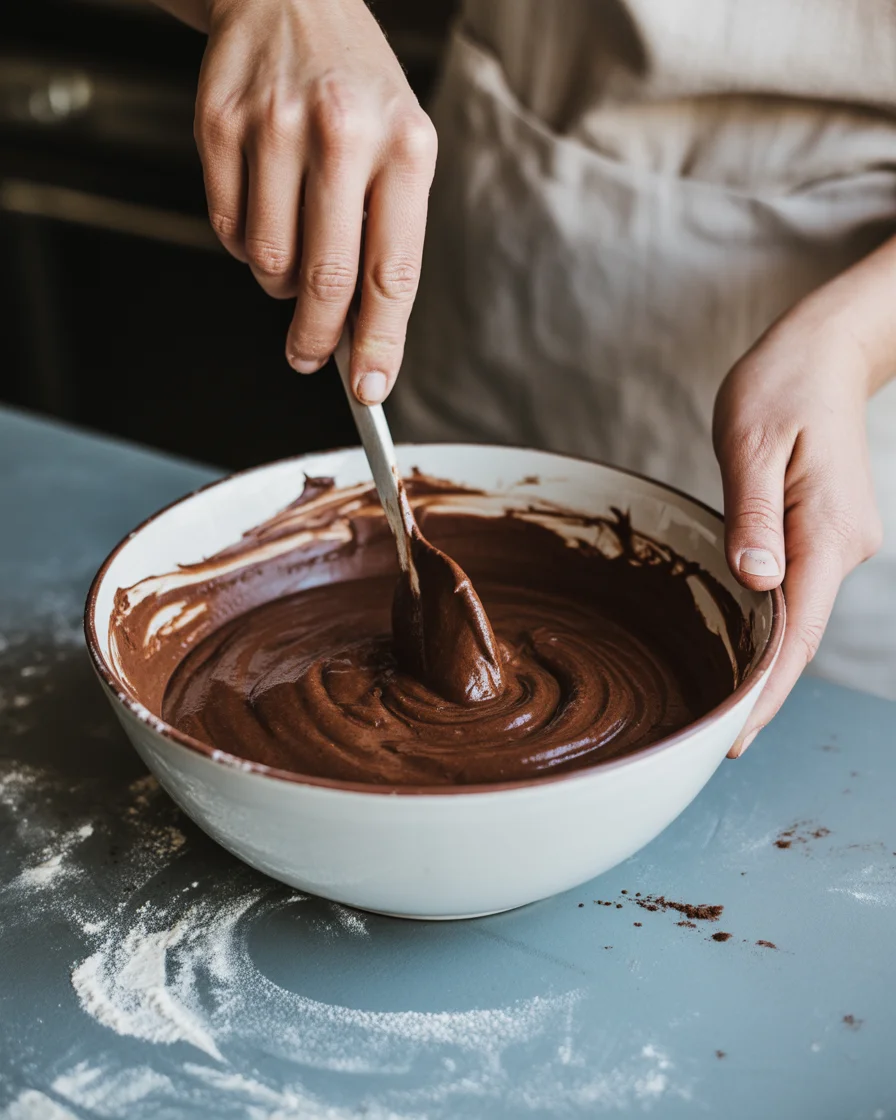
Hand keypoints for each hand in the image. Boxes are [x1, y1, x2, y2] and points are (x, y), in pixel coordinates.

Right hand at [194, 0, 436, 402]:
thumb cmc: (357, 90)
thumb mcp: (400, 148)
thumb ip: (386, 236)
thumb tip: (359, 333)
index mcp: (405, 148)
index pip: (392, 273)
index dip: (379, 343)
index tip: (370, 390)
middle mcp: (342, 133)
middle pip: (326, 280)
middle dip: (316, 338)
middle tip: (308, 356)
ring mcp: (275, 126)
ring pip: (269, 261)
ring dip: (280, 283)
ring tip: (293, 254)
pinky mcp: (219, 123)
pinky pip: (229, 228)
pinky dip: (246, 246)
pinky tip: (264, 216)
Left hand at [713, 303, 882, 756]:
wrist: (827, 351)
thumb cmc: (782, 385)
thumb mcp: (753, 443)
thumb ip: (753, 515)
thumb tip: (758, 582)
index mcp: (827, 534)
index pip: (794, 636)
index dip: (765, 694)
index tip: (731, 741)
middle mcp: (843, 549)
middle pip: (797, 639)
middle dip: (761, 694)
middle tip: (709, 742)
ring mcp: (838, 543)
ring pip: (796, 618)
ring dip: (763, 664)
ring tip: (718, 709)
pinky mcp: (824, 533)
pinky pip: (795, 591)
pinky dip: (767, 626)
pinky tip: (741, 648)